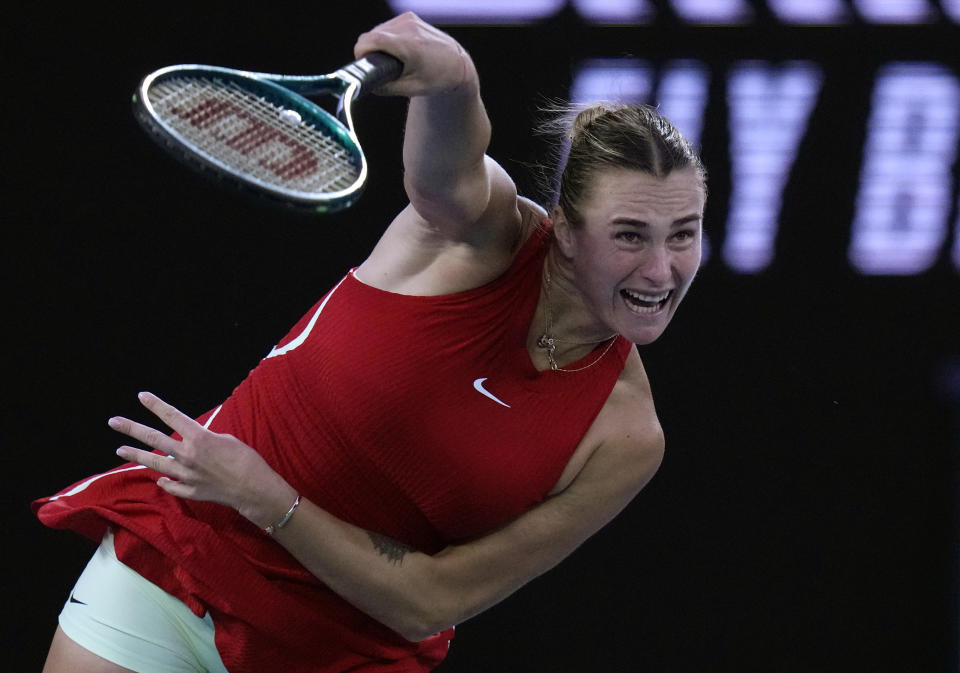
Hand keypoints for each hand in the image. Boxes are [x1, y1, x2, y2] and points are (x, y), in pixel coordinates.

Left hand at [109, 392, 296, 528]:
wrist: (253, 488)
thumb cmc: (246, 459)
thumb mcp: (226, 439)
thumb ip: (204, 439)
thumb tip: (193, 442)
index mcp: (199, 437)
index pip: (172, 416)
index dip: (156, 405)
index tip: (142, 396)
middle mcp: (187, 455)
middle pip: (154, 439)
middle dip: (132, 429)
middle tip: (114, 422)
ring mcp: (186, 475)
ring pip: (154, 463)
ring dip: (136, 455)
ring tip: (120, 450)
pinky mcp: (190, 491)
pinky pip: (171, 485)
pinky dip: (165, 481)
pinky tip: (159, 479)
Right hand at [354, 12, 474, 96]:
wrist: (456, 64)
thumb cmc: (437, 78)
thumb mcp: (410, 89)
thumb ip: (385, 87)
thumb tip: (366, 84)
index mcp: (408, 45)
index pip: (370, 40)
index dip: (361, 53)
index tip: (363, 64)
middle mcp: (408, 27)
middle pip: (372, 35)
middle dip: (371, 51)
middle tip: (382, 67)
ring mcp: (409, 19)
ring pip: (378, 30)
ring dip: (378, 44)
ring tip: (392, 59)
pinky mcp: (410, 16)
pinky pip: (388, 26)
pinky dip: (387, 38)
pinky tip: (398, 49)